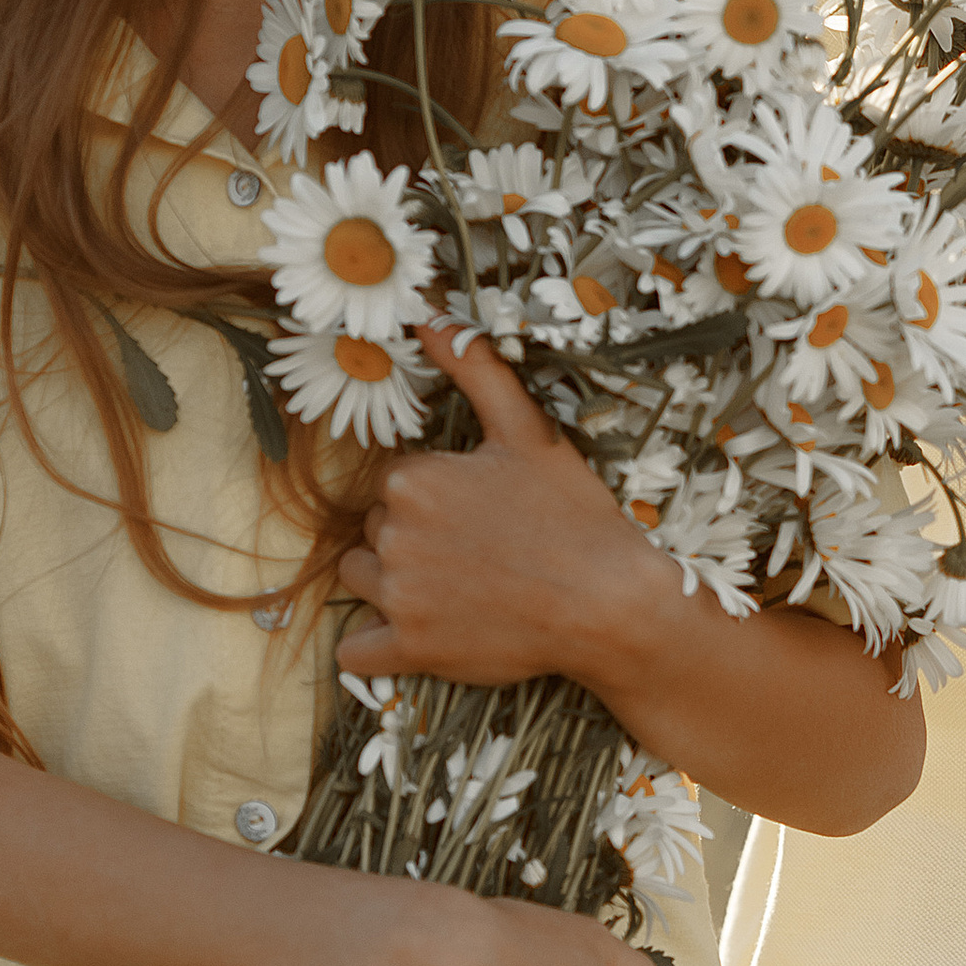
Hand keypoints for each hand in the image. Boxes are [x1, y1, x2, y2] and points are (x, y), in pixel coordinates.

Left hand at [336, 327, 661, 689]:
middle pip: (376, 528)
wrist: (609, 604)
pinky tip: (423, 629)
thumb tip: (427, 315)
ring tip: (456, 585)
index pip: (393, 482)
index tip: (479, 509)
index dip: (436, 494)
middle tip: (478, 546)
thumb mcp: (528, 430)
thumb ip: (474, 367)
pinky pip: (356, 649)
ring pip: (362, 579)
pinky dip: (379, 644)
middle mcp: (394, 536)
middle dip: (414, 535)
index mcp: (414, 479)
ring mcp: (398, 596)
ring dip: (394, 582)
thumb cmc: (573, 516)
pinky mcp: (408, 650)